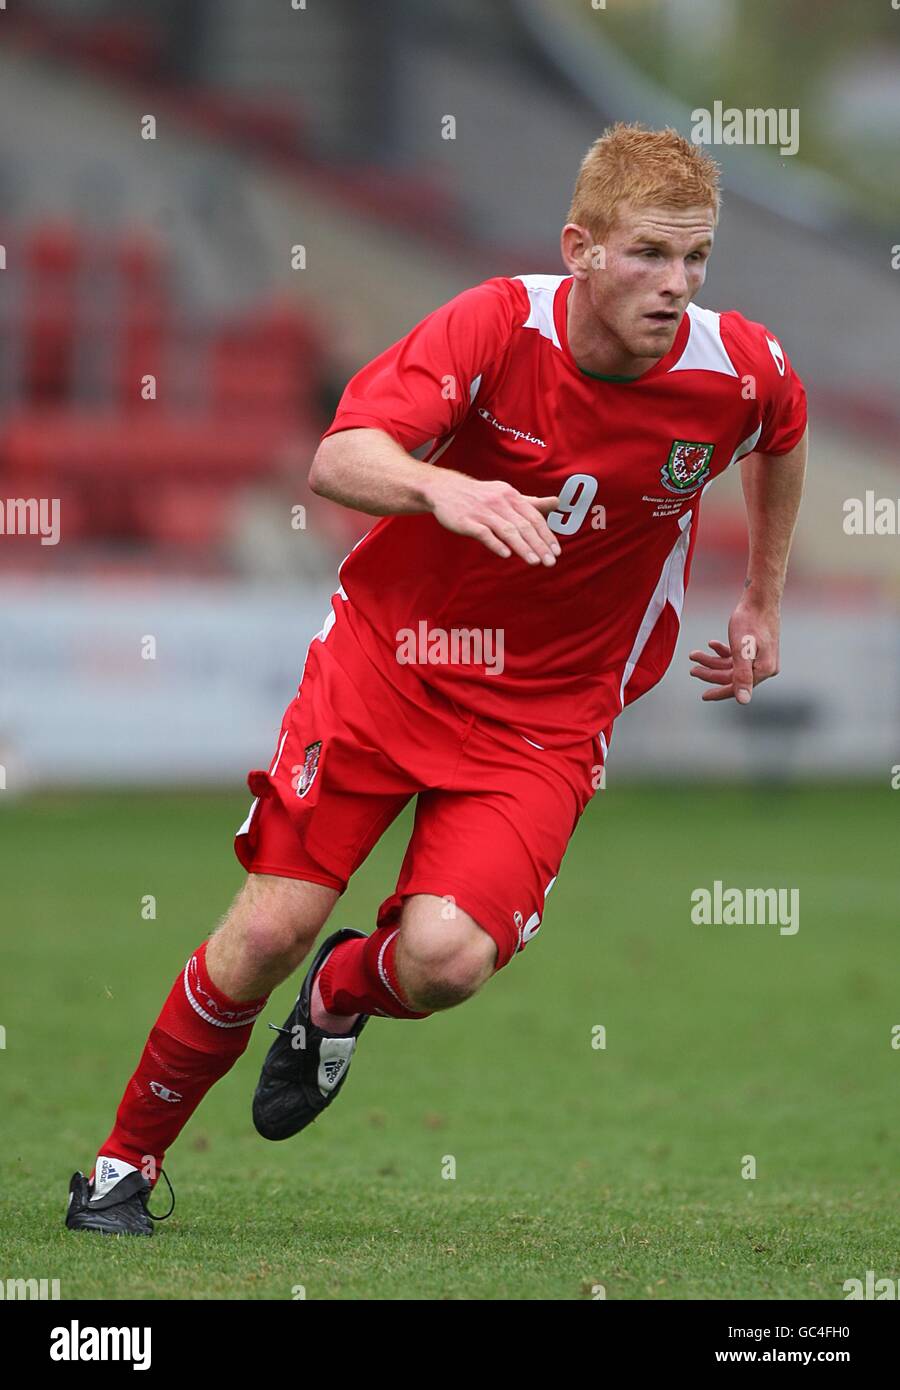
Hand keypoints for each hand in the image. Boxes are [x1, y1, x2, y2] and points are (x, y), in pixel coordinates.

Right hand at [425, 473, 561, 565]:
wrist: (446, 489)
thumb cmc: (481, 495)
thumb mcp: (507, 494)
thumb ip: (531, 502)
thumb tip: (557, 502)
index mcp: (511, 496)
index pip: (534, 517)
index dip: (546, 535)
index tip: (556, 551)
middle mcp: (499, 502)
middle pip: (523, 526)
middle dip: (538, 545)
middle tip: (550, 562)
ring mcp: (482, 512)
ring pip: (507, 530)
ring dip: (522, 547)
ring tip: (534, 562)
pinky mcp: (466, 521)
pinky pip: (484, 533)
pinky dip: (496, 543)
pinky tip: (506, 555)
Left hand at [689, 600, 780, 703]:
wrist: (761, 598)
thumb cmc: (751, 621)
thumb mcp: (742, 650)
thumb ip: (742, 676)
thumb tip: (744, 701)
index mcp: (763, 670)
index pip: (738, 687)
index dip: (719, 692)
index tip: (703, 696)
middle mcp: (764, 667)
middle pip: (732, 676)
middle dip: (710, 672)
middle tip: (692, 669)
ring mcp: (760, 657)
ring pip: (732, 665)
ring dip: (712, 661)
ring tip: (695, 654)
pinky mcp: (755, 647)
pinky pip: (736, 656)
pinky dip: (722, 651)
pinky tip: (711, 644)